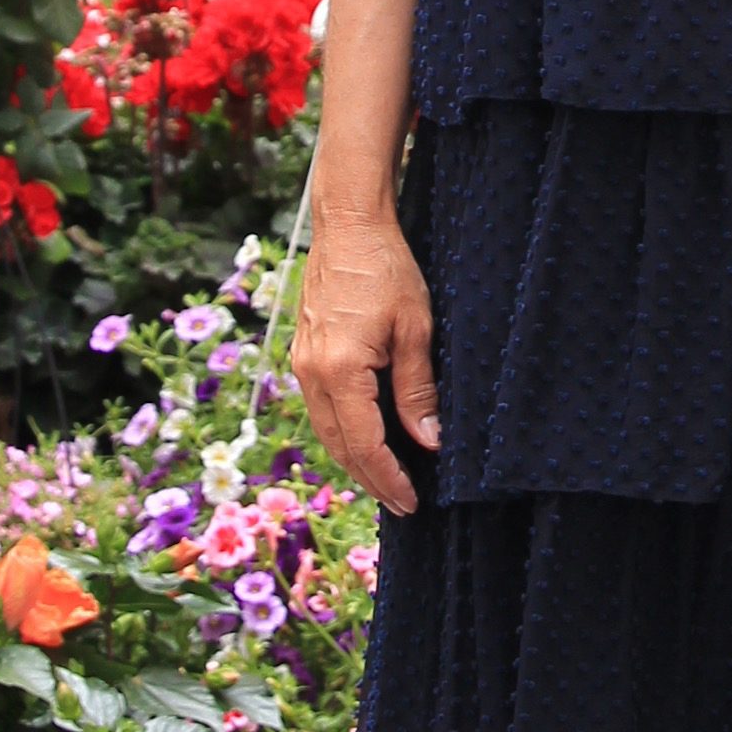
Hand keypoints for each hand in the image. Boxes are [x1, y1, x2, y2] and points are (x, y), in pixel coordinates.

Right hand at [294, 209, 437, 515]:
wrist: (347, 225)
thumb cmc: (386, 268)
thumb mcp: (415, 329)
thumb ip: (417, 390)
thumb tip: (428, 442)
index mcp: (340, 370)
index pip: (364, 444)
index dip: (388, 478)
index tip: (412, 502)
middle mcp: (312, 374)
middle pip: (339, 446)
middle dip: (371, 480)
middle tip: (402, 506)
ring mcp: (303, 364)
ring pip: (327, 431)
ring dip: (354, 460)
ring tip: (385, 483)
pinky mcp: (305, 354)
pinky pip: (322, 409)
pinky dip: (343, 433)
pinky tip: (364, 440)